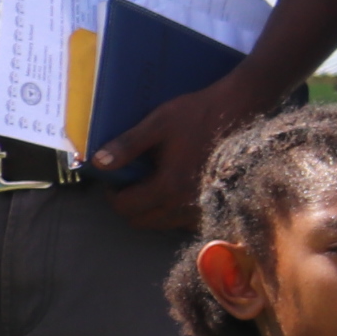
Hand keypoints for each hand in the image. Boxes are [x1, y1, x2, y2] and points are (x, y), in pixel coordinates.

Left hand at [98, 69, 264, 230]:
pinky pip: (183, 221)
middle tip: (129, 182)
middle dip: (129, 204)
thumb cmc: (197, 114)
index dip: (112, 194)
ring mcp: (203, 206)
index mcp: (169, 185)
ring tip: (150, 184)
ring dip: (150, 209)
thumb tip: (98, 163)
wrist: (238, 111)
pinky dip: (171, 211)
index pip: (126, 206)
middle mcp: (186, 203)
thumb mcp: (157, 124)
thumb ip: (127, 145)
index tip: (114, 179)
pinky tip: (173, 189)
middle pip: (142, 221)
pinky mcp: (215, 203)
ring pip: (162, 223)